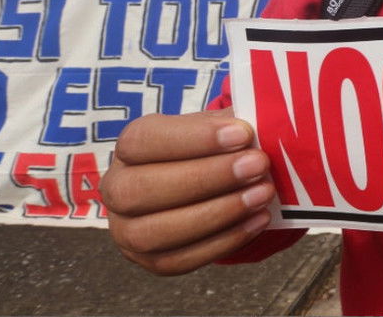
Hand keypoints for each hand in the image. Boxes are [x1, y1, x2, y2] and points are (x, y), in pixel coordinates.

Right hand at [101, 108, 275, 274]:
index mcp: (130, 146)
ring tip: (261, 194)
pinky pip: (180, 260)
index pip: (144, 140)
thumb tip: (265, 122)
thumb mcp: (217, 126)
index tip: (242, 133)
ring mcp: (127, 231)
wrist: (206, 185)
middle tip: (257, 165)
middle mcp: (117, 189)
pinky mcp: (151, 261)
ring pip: (157, 231)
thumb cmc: (210, 149)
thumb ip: (233, 122)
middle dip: (206, 178)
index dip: (193, 138)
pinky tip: (257, 220)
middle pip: (143, 189)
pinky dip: (223, 242)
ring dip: (216, 213)